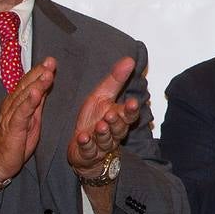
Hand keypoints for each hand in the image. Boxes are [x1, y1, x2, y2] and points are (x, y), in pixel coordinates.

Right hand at [0, 57, 55, 183]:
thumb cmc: (15, 139)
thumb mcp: (31, 118)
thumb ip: (36, 102)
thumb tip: (45, 85)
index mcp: (16, 102)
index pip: (28, 83)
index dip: (39, 71)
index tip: (50, 61)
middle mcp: (12, 105)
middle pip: (26, 85)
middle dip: (39, 72)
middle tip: (50, 61)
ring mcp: (11, 115)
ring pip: (24, 96)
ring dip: (37, 83)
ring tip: (47, 73)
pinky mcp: (13, 127)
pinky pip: (22, 112)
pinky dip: (29, 102)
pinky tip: (37, 93)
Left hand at [68, 57, 141, 178]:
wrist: (83, 145)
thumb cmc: (93, 118)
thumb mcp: (102, 95)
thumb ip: (116, 79)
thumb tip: (129, 59)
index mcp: (118, 117)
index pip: (129, 114)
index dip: (131, 110)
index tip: (131, 103)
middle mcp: (113, 132)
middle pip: (119, 128)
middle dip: (116, 122)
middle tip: (111, 115)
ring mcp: (101, 144)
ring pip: (106, 140)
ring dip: (103, 133)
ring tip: (99, 126)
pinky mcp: (88, 154)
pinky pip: (89, 150)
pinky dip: (86, 144)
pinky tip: (83, 137)